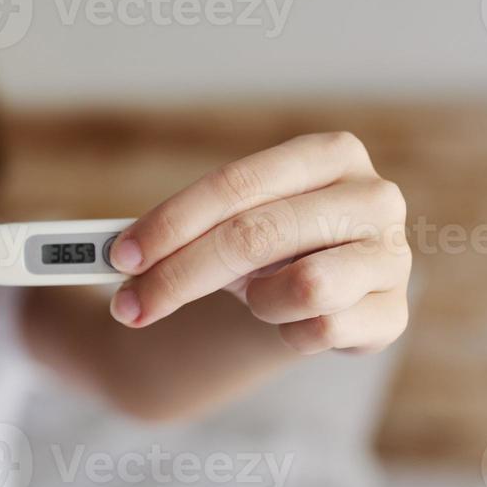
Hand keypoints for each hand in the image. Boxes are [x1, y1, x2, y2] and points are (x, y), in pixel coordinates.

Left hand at [107, 131, 410, 353]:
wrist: (318, 288)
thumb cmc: (264, 243)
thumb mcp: (225, 220)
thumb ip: (174, 229)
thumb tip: (92, 253)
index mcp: (329, 154)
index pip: (237, 185)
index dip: (172, 223)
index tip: (120, 257)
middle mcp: (373, 197)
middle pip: (256, 236)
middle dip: (181, 275)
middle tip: (130, 306)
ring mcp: (392, 256)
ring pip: (302, 288)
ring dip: (257, 301)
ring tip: (255, 296)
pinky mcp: (394, 313)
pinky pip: (322, 331)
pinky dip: (288, 332)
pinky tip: (289, 321)